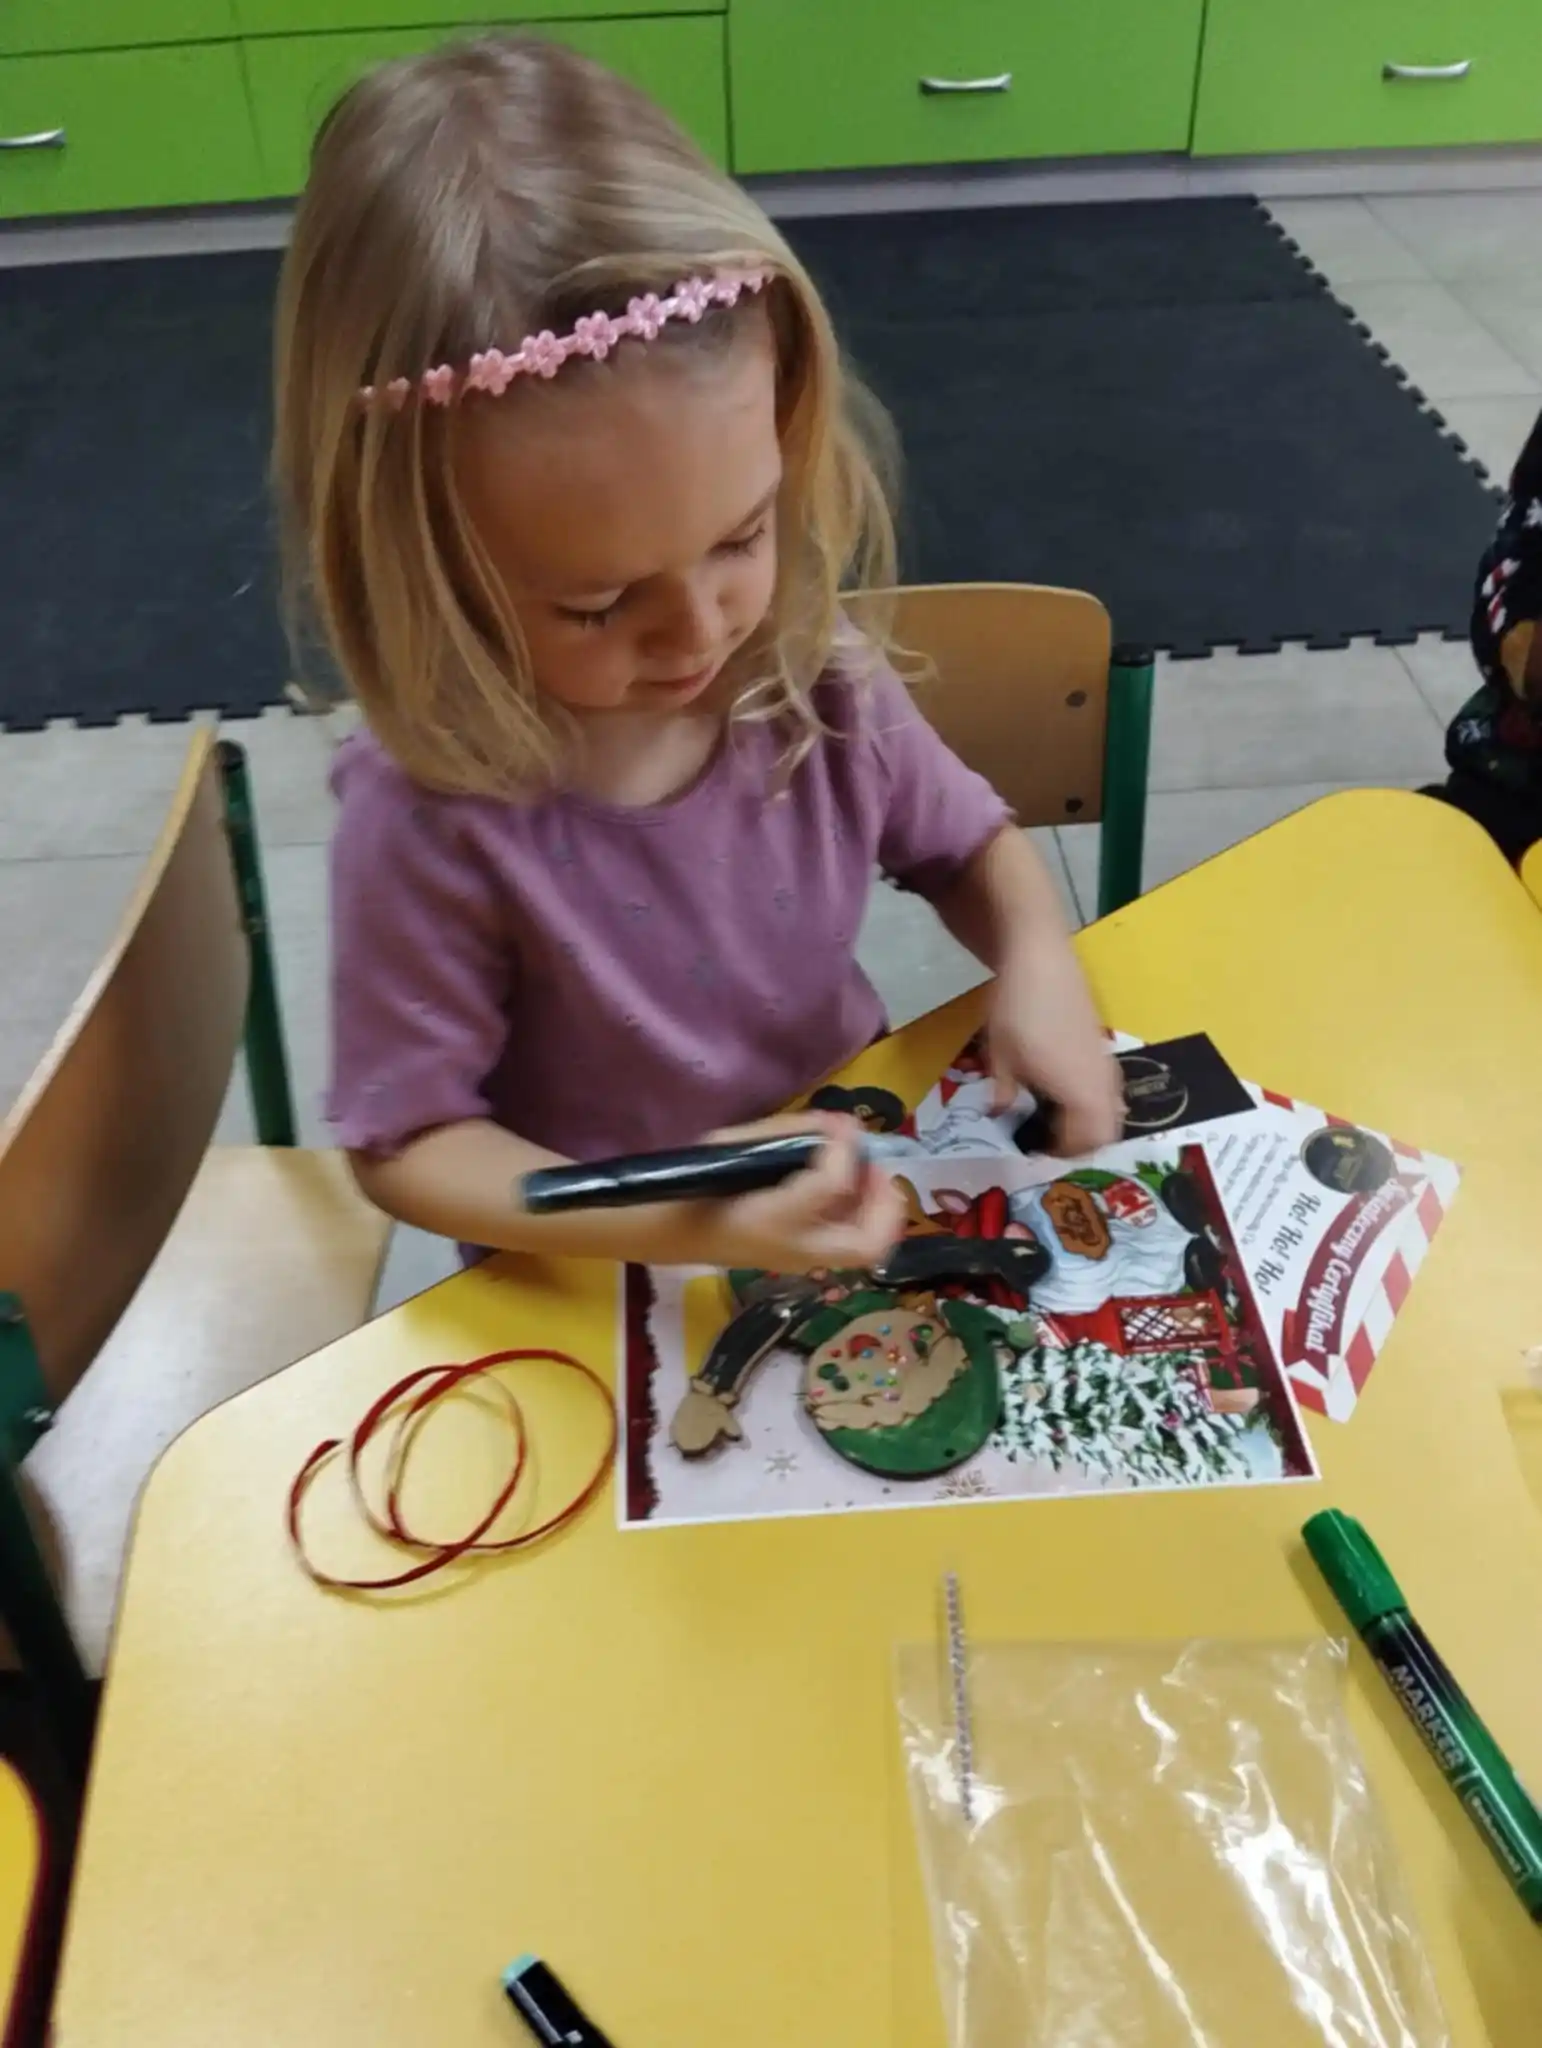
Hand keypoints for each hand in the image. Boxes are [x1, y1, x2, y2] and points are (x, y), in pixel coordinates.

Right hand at [697, 1113, 906, 1273]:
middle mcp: (794, 1248)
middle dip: (884, 1202)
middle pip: (865, 1243)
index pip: (830, 1186)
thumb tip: (838, 1124)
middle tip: (876, 1164)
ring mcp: (799, 1260)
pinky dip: (857, 1214)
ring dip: (875, 1210)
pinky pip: (843, 1242)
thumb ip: (788, 1131)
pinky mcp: (799, 1257)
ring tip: (867, 1172)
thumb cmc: (697, 1184)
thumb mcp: (732, 1145)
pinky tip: (846, 1186)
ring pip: (861, 1248)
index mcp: (773, 1218)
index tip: (840, 1128)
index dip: (843, 1152)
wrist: (669, 1230)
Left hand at [985, 938, 1122, 1155]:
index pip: (1084, 1140)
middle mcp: (1099, 1082)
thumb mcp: (1001, 1057)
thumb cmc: (1018, 1012)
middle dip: (1082, 1143)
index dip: (1062, 1152)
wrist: (1042, 960)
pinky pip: (1108, 1086)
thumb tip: (1000, 1112)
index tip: (1036, 1150)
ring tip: (1057, 1117)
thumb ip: (1005, 1092)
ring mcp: (1105, 1062)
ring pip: (1112, 1108)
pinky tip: (1064, 1088)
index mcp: (1078, 1093)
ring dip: (1090, 1120)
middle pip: (1107, 1130)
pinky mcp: (1103, 1044)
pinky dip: (1093, 1099)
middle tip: (1051, 1140)